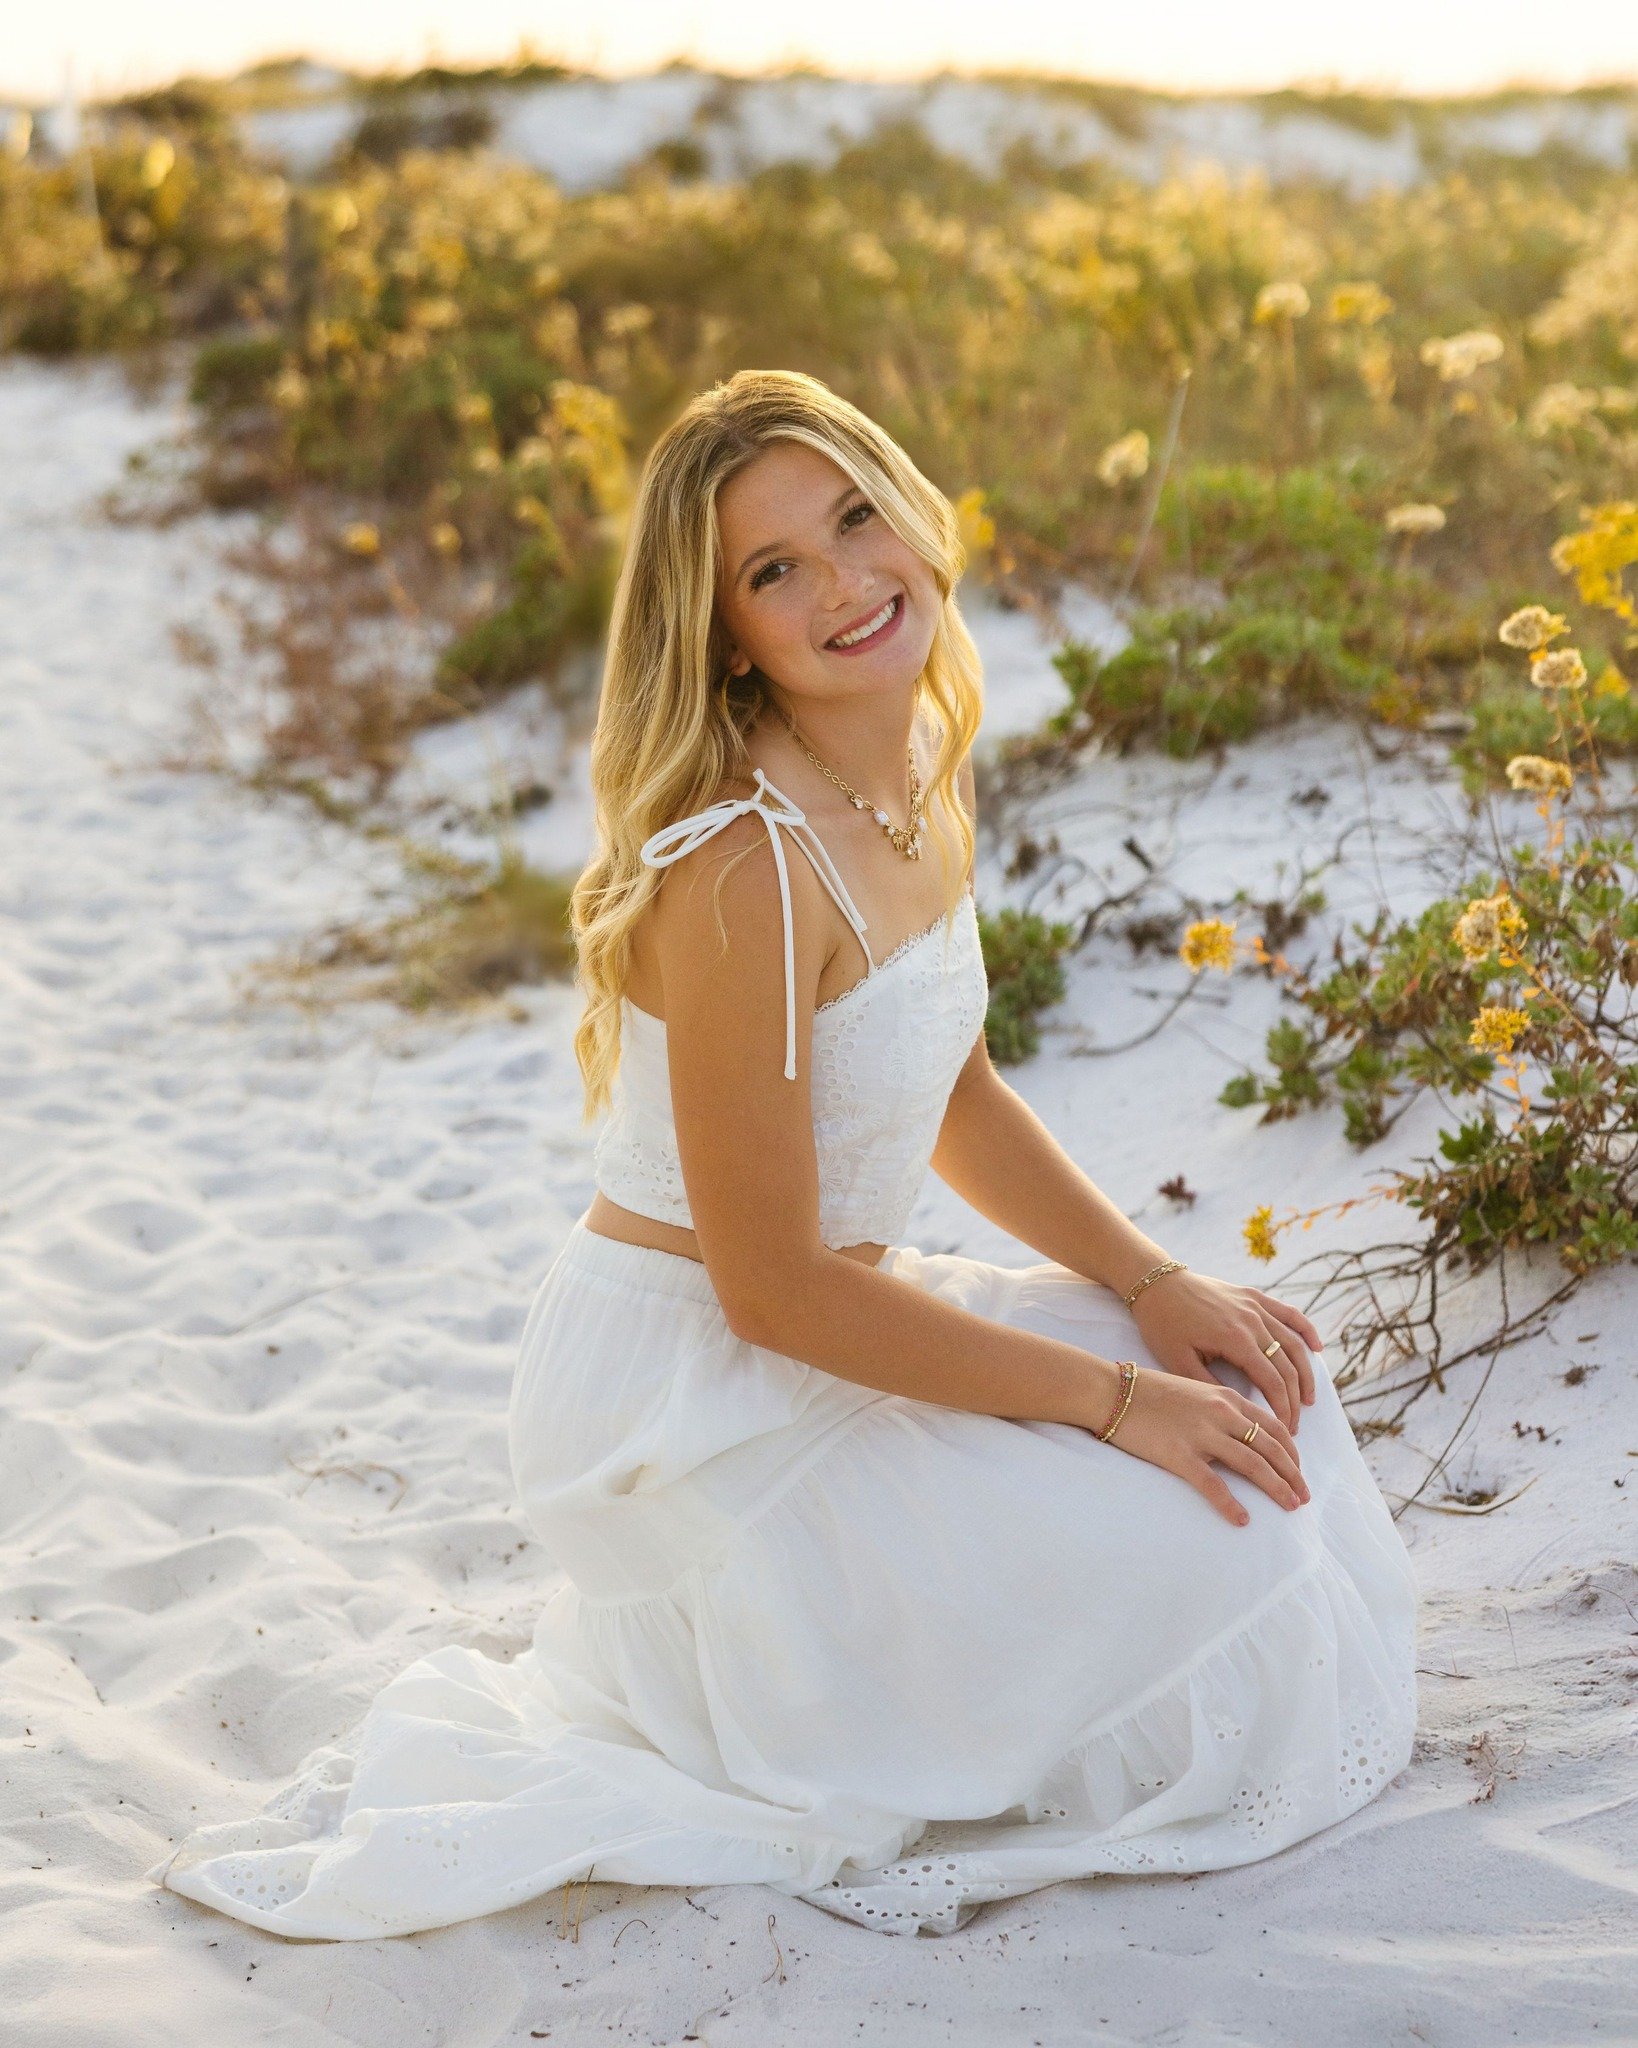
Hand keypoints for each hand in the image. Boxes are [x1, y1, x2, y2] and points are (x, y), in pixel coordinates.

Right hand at [1099, 1365, 1310, 1526]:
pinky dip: (1230, 1504)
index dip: (1292, 1451)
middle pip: (1270, 1447)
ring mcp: (1201, 1434)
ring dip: (1276, 1488)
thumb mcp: (1194, 1389)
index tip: (1299, 1471)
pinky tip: (1242, 1519)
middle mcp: (1220, 1413)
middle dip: (1292, 1474)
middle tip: (1304, 1497)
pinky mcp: (1179, 1454)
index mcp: (1226, 1397)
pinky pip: (1212, 1484)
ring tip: (1290, 1507)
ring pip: (1252, 1464)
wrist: (1110, 1391)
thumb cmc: (1148, 1392)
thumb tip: (1243, 1431)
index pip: (1273, 1426)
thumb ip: (1221, 1407)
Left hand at [1129, 1268, 1321, 1434]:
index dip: (1282, 1408)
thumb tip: (1239, 1410)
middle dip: (1294, 1399)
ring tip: (1308, 1398)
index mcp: (1235, 1339)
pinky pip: (1288, 1313)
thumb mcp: (1178, 1362)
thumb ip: (1210, 1386)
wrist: (1155, 1283)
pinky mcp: (1253, 1296)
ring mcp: (1255, 1306)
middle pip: (1287, 1366)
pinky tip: (1317, 1348)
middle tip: (1293, 1425)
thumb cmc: (1162, 1325)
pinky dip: (1306, 1330)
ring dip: (1305, 1372)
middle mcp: (1252, 1321)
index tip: (1284, 1430)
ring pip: (1292, 1343)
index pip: (1272, 1381)